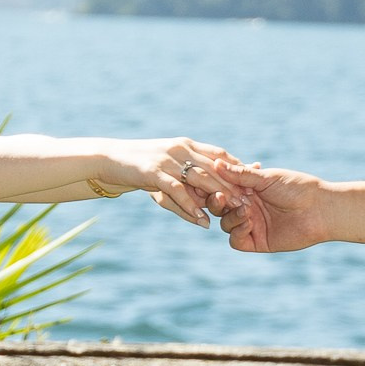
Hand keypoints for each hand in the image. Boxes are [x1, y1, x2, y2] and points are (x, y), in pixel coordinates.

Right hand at [84, 138, 242, 226]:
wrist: (108, 159)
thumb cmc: (139, 166)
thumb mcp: (166, 169)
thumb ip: (186, 178)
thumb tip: (205, 200)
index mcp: (186, 145)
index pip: (220, 154)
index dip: (238, 166)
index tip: (255, 180)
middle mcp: (180, 149)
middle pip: (215, 167)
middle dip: (235, 184)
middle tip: (251, 202)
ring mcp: (167, 160)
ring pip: (200, 178)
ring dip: (219, 195)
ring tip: (234, 212)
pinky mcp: (153, 173)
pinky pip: (177, 191)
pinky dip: (191, 207)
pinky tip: (202, 221)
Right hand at [212, 163, 332, 256]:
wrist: (319, 209)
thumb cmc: (296, 188)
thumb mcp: (267, 178)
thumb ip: (240, 174)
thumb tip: (215, 163)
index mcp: (249, 189)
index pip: (223, 189)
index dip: (215, 186)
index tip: (211, 181)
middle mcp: (248, 207)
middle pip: (220, 208)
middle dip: (218, 203)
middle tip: (222, 197)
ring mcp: (252, 225)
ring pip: (226, 224)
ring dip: (230, 217)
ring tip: (245, 209)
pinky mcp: (258, 241)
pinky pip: (236, 240)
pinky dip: (237, 232)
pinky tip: (248, 223)